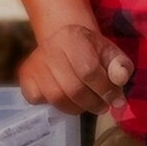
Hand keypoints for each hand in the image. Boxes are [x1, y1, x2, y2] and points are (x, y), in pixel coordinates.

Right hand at [18, 24, 133, 114]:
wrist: (63, 39)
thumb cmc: (90, 48)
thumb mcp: (110, 52)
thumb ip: (120, 65)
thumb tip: (120, 81)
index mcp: (73, 37)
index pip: (89, 71)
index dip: (105, 90)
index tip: (116, 100)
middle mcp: (50, 49)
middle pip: (73, 88)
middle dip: (93, 103)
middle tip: (103, 106)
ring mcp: (35, 64)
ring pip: (56, 98)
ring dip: (77, 108)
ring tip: (89, 105)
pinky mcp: (25, 76)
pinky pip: (38, 100)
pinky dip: (55, 105)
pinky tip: (67, 100)